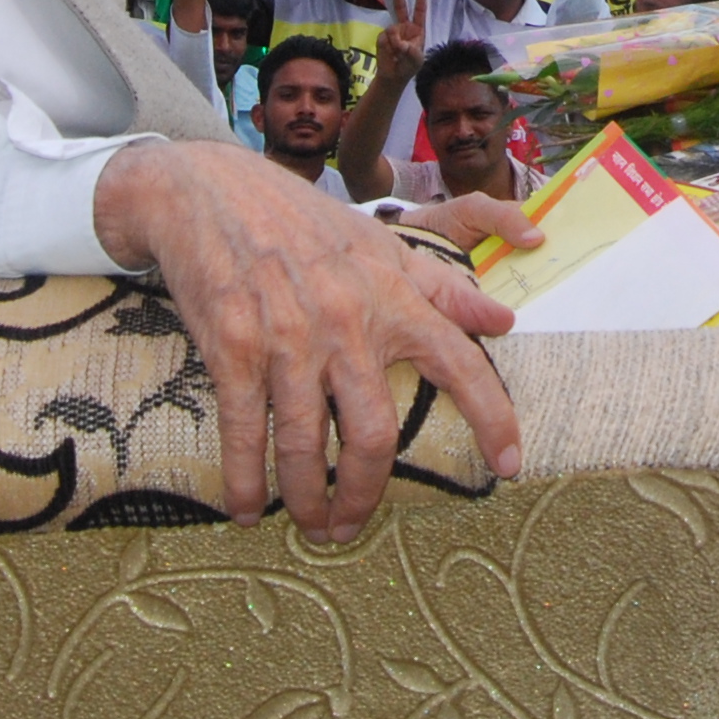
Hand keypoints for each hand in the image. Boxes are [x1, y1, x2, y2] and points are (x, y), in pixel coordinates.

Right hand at [92, 141, 521, 540]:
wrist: (209, 192)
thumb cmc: (303, 222)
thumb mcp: (381, 246)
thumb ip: (443, 288)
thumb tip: (504, 319)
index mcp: (392, 296)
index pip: (459, 362)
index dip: (492, 417)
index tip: (510, 467)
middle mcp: (348, 322)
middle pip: (374, 434)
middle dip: (366, 494)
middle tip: (353, 526)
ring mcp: (288, 339)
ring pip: (306, 446)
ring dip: (309, 501)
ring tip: (311, 526)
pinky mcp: (233, 348)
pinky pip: (244, 433)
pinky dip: (246, 482)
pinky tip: (248, 511)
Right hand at [371, 0, 429, 82]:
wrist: (393, 76)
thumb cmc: (409, 66)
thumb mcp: (416, 59)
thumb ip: (410, 51)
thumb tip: (399, 43)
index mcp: (417, 30)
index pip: (420, 12)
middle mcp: (404, 27)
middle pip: (401, 8)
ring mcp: (392, 31)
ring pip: (392, 30)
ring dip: (394, 42)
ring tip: (397, 54)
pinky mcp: (382, 37)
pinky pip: (383, 38)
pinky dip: (387, 47)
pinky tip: (390, 54)